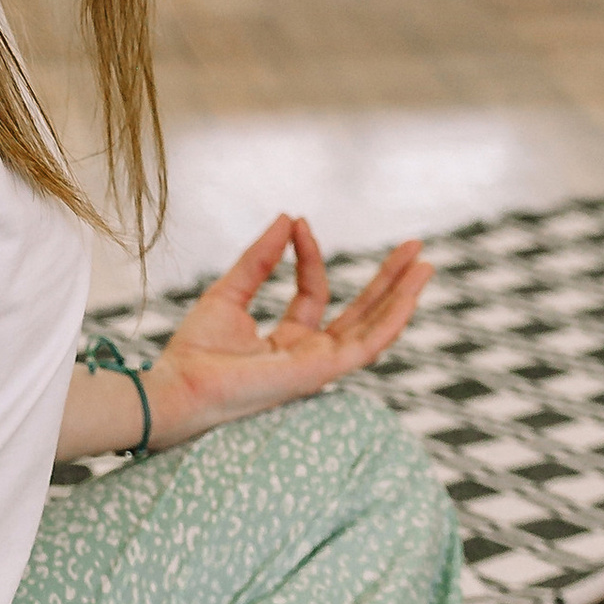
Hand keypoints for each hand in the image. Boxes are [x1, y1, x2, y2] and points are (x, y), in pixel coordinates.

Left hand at [147, 215, 431, 449]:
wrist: (178, 387)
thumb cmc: (194, 354)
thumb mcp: (229, 292)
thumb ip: (261, 258)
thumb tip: (288, 216)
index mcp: (286, 343)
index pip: (313, 294)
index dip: (310, 256)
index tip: (297, 222)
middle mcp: (308, 357)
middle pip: (360, 315)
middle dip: (387, 280)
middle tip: (414, 246)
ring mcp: (319, 368)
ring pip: (373, 330)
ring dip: (401, 297)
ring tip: (425, 264)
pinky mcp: (322, 374)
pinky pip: (368, 347)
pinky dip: (392, 319)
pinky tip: (411, 295)